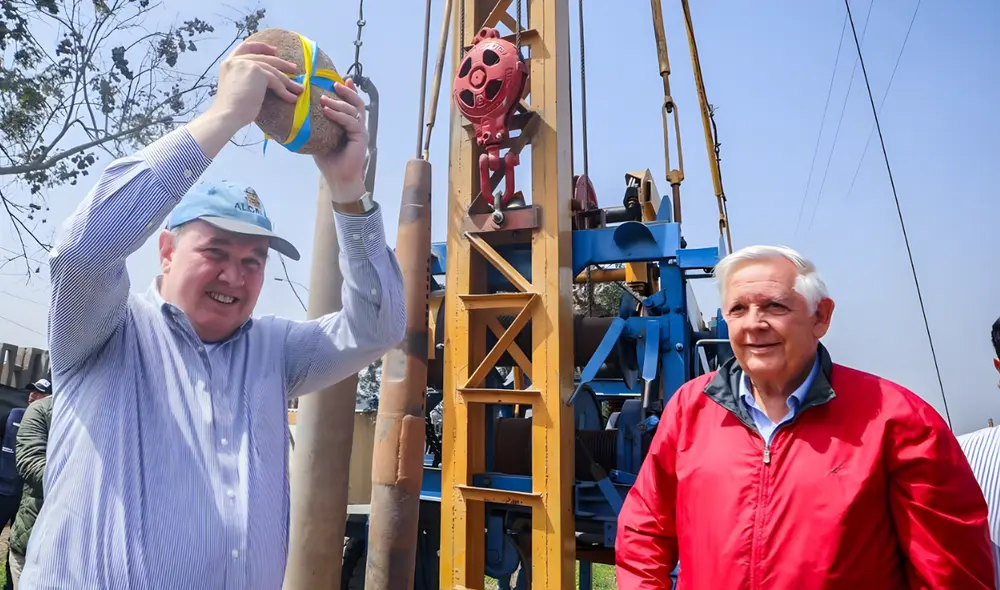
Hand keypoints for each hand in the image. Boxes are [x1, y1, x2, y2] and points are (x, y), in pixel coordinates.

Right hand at [208, 41, 302, 129]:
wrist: (228, 115)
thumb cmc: (232, 110)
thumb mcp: (238, 88)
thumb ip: (247, 79)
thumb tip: (266, 81)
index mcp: (229, 64)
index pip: (245, 48)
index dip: (261, 47)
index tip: (274, 50)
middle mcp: (236, 61)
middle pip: (263, 58)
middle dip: (281, 63)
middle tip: (293, 68)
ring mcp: (247, 64)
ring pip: (272, 70)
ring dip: (287, 81)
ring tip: (298, 88)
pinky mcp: (257, 71)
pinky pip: (275, 80)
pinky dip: (285, 90)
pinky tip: (291, 98)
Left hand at [313, 79, 368, 203]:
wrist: (338, 178)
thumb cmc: (328, 160)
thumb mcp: (320, 137)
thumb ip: (317, 124)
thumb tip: (299, 112)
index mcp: (349, 125)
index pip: (351, 104)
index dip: (348, 91)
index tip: (340, 80)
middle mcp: (357, 126)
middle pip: (356, 103)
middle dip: (347, 91)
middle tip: (334, 84)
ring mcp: (360, 132)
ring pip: (355, 110)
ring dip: (340, 102)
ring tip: (325, 99)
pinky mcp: (361, 138)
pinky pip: (352, 123)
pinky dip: (340, 115)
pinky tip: (328, 111)